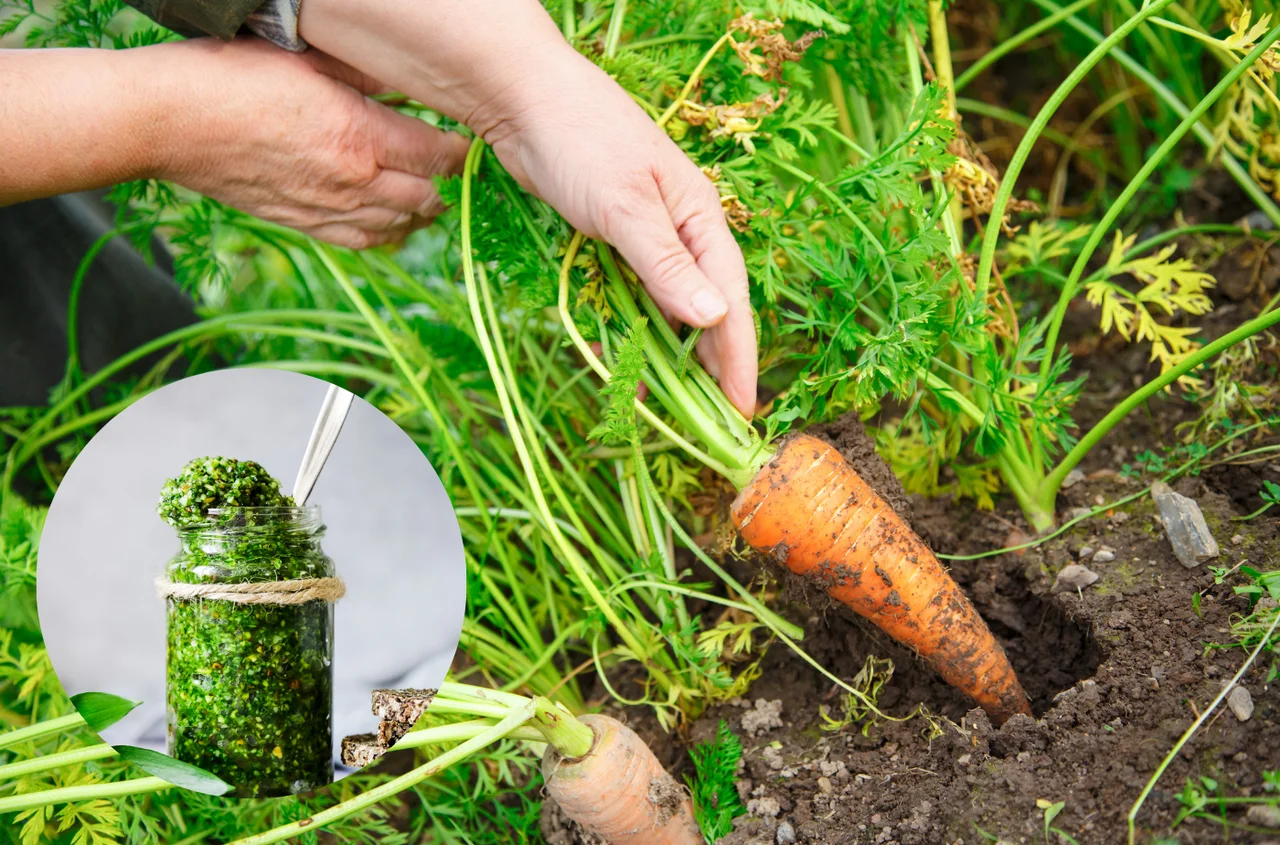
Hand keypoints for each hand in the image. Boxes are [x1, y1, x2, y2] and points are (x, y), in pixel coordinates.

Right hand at [145, 38, 468, 247]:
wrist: (168, 121)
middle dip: (447, 182)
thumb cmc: (231, 77)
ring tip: (431, 194)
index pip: (437, 156)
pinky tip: (394, 221)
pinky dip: (387, 233)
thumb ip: (367, 74)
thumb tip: (408, 81)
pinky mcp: (303, 223)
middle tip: (452, 167)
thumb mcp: (310, 58)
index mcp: (360, 136)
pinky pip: (362, 241)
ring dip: (422, 212)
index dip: (459, 151)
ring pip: (399, 225)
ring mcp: (327, 208)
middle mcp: (352, 182)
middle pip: (427, 197)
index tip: (466, 140)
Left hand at [480, 51, 757, 417]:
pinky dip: (629, 332)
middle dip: (710, 366)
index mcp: (699, 219)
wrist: (522, 100)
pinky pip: (630, 299)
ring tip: (669, 408)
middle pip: (704, 310)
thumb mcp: (626, 208)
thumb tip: (713, 320)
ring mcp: (645, 238)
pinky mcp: (610, 241)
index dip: (738, 357)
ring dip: (668, 356)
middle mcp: (681, 231)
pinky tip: (621, 362)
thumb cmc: (582, 140)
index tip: (741, 408)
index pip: (729, 299)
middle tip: (713, 422)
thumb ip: (667, 266)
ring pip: (666, 309)